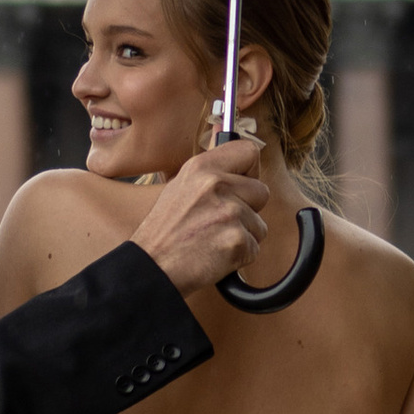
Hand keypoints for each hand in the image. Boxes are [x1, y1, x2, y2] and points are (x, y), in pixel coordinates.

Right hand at [135, 134, 269, 294]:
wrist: (152, 268)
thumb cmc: (164, 233)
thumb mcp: (179, 187)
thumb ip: (209, 171)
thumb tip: (228, 144)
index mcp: (201, 167)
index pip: (249, 151)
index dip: (250, 171)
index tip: (240, 184)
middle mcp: (216, 185)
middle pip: (262, 191)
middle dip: (249, 209)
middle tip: (220, 222)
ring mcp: (229, 213)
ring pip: (259, 224)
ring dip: (243, 236)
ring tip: (213, 240)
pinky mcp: (237, 240)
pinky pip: (254, 248)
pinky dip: (239, 256)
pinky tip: (215, 255)